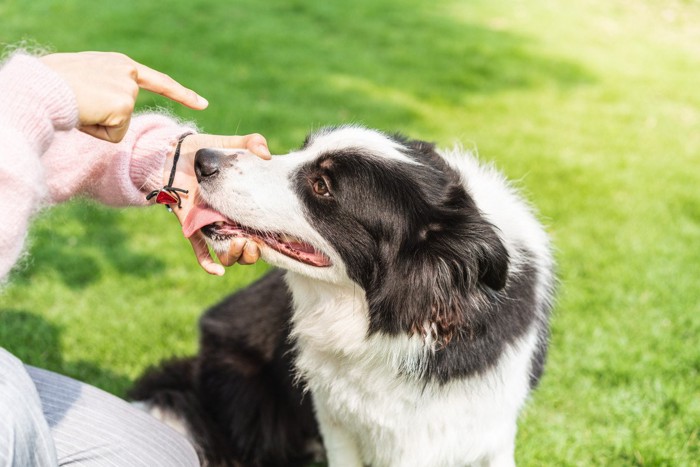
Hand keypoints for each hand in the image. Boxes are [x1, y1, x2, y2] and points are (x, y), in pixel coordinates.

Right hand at [41, 52, 207, 142]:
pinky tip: (86, 115)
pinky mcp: (124, 106)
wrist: (43, 86)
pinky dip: (98, 132)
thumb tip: (113, 112)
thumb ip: (106, 88)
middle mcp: (128, 72)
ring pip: (120, 126)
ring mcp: (128, 89)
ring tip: (80, 106)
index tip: (202, 103)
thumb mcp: (86, 78)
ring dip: (98, 124)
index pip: (157, 81)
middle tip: (80, 104)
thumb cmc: (54, 84)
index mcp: (120, 64)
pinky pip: (115, 136)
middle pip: (126, 112)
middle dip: (105, 118)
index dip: (181, 94)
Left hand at [166, 133, 270, 274]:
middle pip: (248, 248)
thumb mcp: (228, 144)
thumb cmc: (202, 150)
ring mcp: (212, 227)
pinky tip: (216, 271)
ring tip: (239, 245)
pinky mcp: (193, 228)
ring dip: (235, 255)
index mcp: (244, 205)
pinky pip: (201, 251)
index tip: (277, 233)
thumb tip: (266, 153)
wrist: (170, 154)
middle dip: (254, 251)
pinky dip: (209, 264)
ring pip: (228, 254)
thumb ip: (250, 143)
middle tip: (254, 243)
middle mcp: (231, 220)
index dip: (273, 236)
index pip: (263, 228)